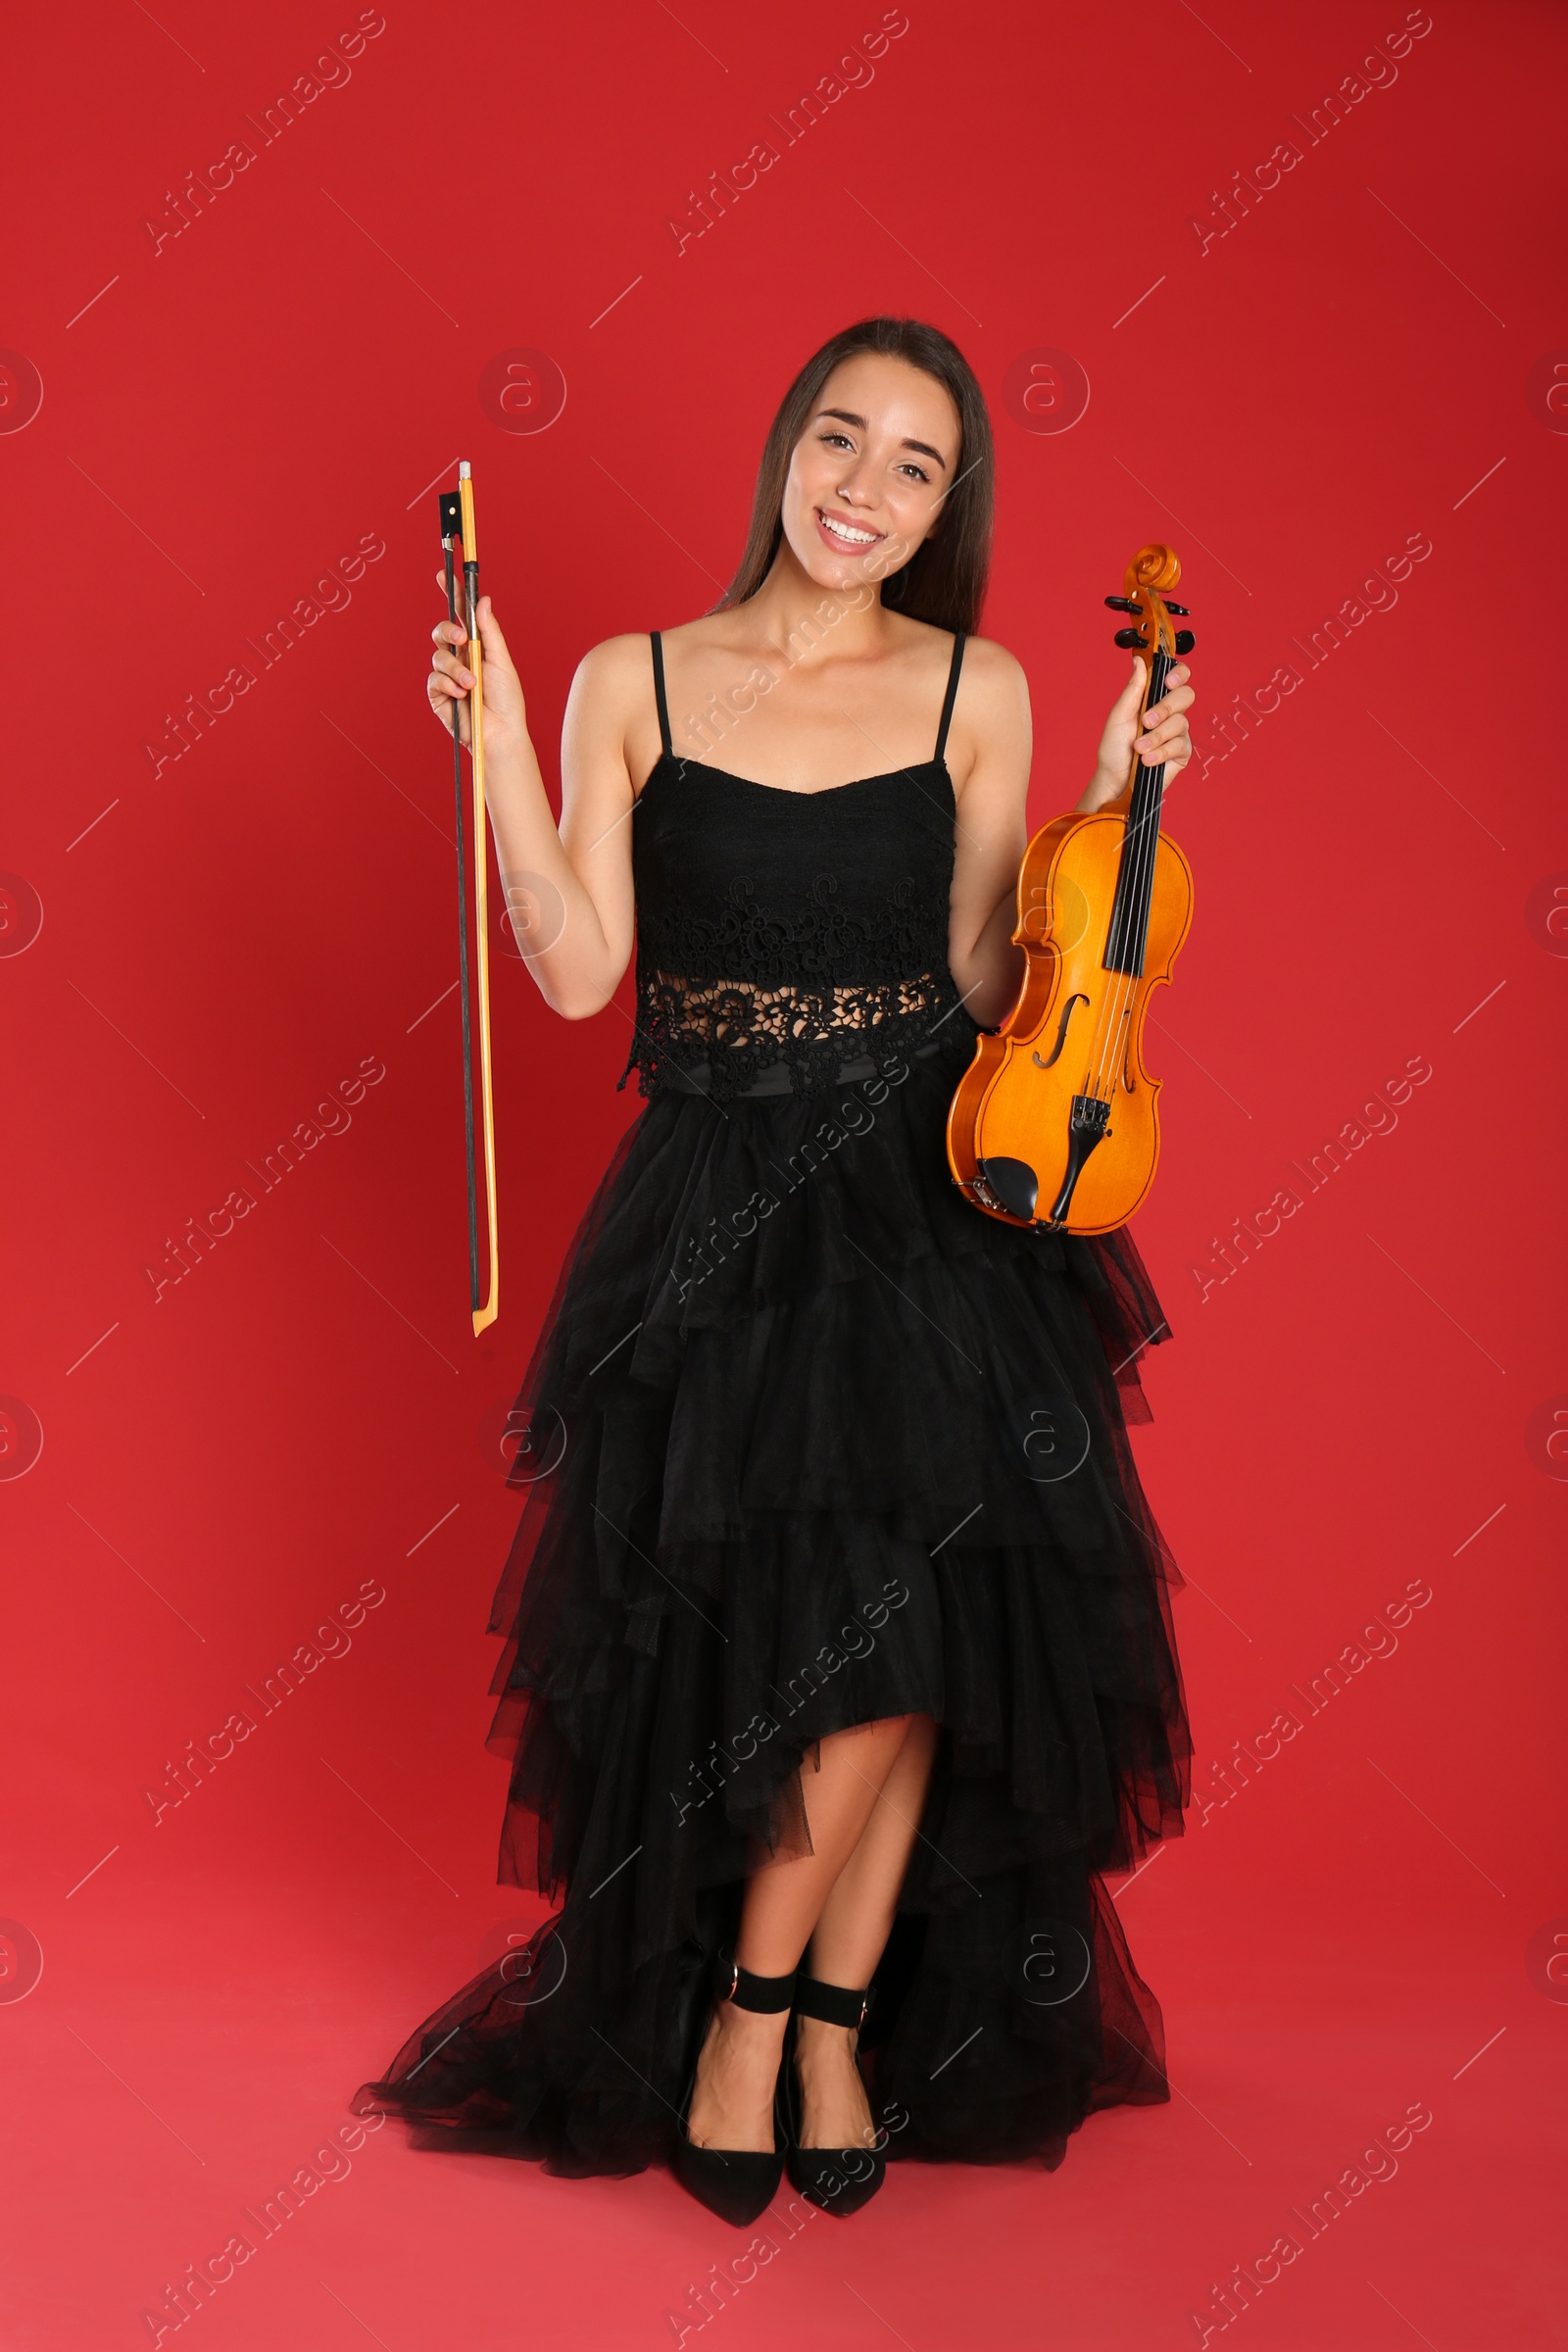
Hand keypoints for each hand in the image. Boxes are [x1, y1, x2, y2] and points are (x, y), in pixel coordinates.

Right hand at [428, 581, 526, 762]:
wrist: (501, 734)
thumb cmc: (507, 700)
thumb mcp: (501, 660)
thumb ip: (489, 630)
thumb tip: (483, 599)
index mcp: (476, 647)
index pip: (461, 615)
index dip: (452, 594)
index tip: (443, 575)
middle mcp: (459, 658)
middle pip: (442, 631)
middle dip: (449, 631)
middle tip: (462, 639)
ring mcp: (447, 676)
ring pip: (438, 656)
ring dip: (455, 669)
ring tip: (472, 684)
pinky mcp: (438, 696)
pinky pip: (434, 680)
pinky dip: (448, 685)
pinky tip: (461, 695)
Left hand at [1082, 656, 1193, 810]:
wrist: (1115, 781)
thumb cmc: (1114, 750)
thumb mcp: (1119, 716)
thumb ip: (1133, 689)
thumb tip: (1139, 661)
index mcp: (1154, 698)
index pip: (1177, 677)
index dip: (1178, 674)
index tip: (1167, 681)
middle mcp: (1169, 713)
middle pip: (1186, 695)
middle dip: (1165, 708)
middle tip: (1146, 721)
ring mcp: (1177, 732)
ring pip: (1181, 722)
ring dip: (1156, 737)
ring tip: (1139, 748)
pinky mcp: (1182, 752)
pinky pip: (1180, 745)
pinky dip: (1161, 752)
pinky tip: (1147, 760)